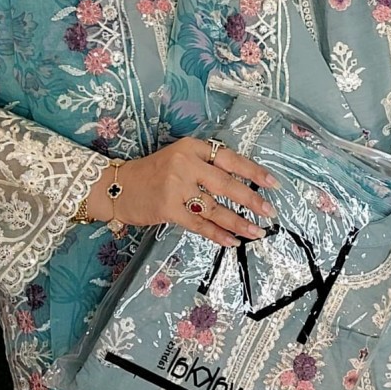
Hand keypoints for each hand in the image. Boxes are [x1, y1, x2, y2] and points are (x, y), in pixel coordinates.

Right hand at [87, 137, 278, 247]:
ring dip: (239, 222)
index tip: (272, 183)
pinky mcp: (168, 209)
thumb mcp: (179, 158)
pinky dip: (218, 234)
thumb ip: (205, 165)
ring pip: (215, 208)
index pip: (229, 158)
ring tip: (257, 232)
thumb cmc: (152, 173)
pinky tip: (232, 241)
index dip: (253, 171)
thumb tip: (242, 183)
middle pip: (226, 184)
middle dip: (251, 200)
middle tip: (270, 212)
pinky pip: (199, 225)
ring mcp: (176, 187)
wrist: (117, 187)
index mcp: (191, 148)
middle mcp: (185, 164)